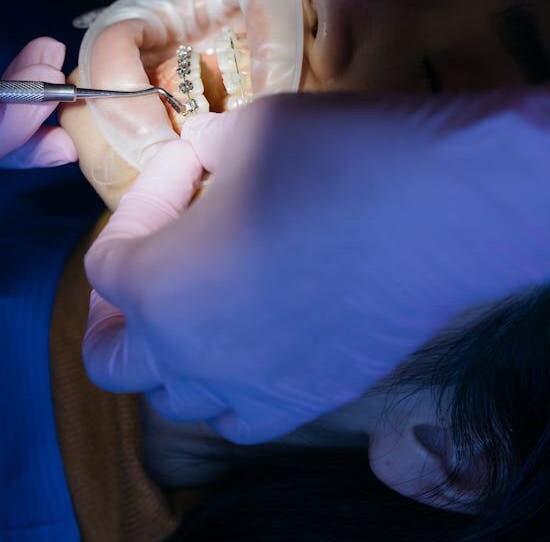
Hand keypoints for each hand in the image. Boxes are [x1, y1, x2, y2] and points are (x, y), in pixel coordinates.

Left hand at [82, 84, 549, 442]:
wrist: (442, 206)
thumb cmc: (331, 157)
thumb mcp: (243, 131)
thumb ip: (200, 150)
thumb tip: (198, 152)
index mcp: (158, 288)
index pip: (107, 261)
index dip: (140, 203)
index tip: (186, 168)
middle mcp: (192, 355)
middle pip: (110, 358)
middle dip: (114, 310)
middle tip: (143, 264)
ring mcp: (251, 387)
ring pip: (174, 398)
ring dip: (168, 351)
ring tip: (194, 304)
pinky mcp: (309, 399)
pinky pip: (241, 418)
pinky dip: (227, 388)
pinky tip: (249, 343)